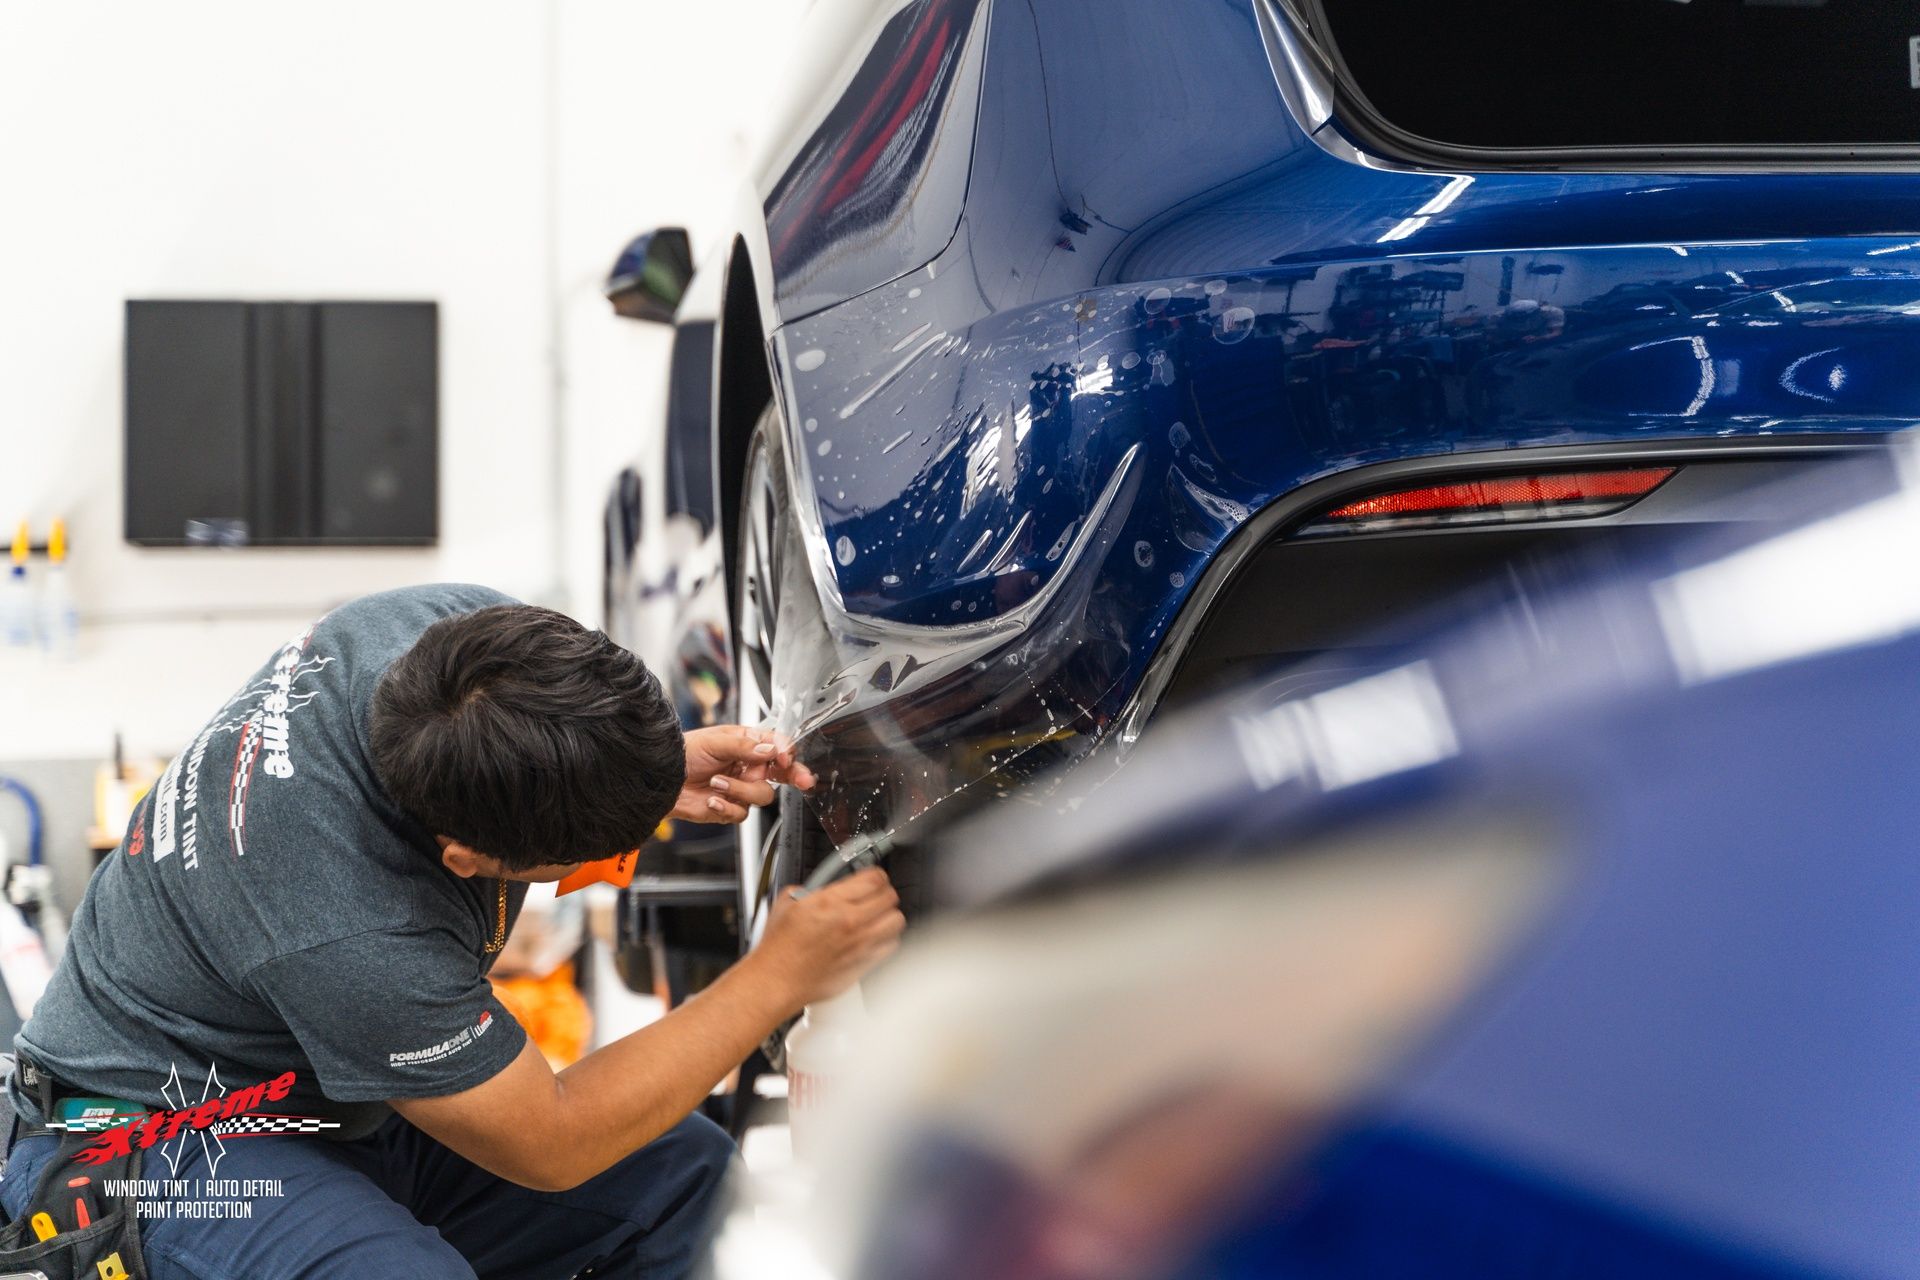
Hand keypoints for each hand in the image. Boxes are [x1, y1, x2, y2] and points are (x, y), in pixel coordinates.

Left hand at [672, 725, 816, 824]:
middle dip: (795, 775)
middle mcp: (748, 766)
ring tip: (716, 782)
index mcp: (747, 744)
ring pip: (762, 795)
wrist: (661, 779)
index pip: (777, 747)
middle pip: (782, 773)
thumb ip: (744, 746)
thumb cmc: (683, 753)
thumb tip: (769, 749)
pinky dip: (726, 806)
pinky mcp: (730, 808)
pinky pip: (742, 813)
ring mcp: (741, 788)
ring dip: (740, 790)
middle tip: (804, 779)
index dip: (785, 752)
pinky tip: (711, 799)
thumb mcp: (715, 741)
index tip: (783, 757)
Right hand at [750, 868, 903, 1008]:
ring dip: (888, 915)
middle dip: (883, 893)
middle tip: (874, 896)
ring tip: (877, 916)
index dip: (875, 875)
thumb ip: (810, 889)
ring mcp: (860, 944)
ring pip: (896, 921)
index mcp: (831, 902)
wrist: (777, 980)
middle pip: (890, 897)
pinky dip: (886, 939)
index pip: (875, 878)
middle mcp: (850, 921)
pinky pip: (890, 945)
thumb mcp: (787, 903)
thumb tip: (819, 887)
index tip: (872, 878)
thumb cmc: (779, 949)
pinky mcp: (864, 964)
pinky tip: (874, 938)